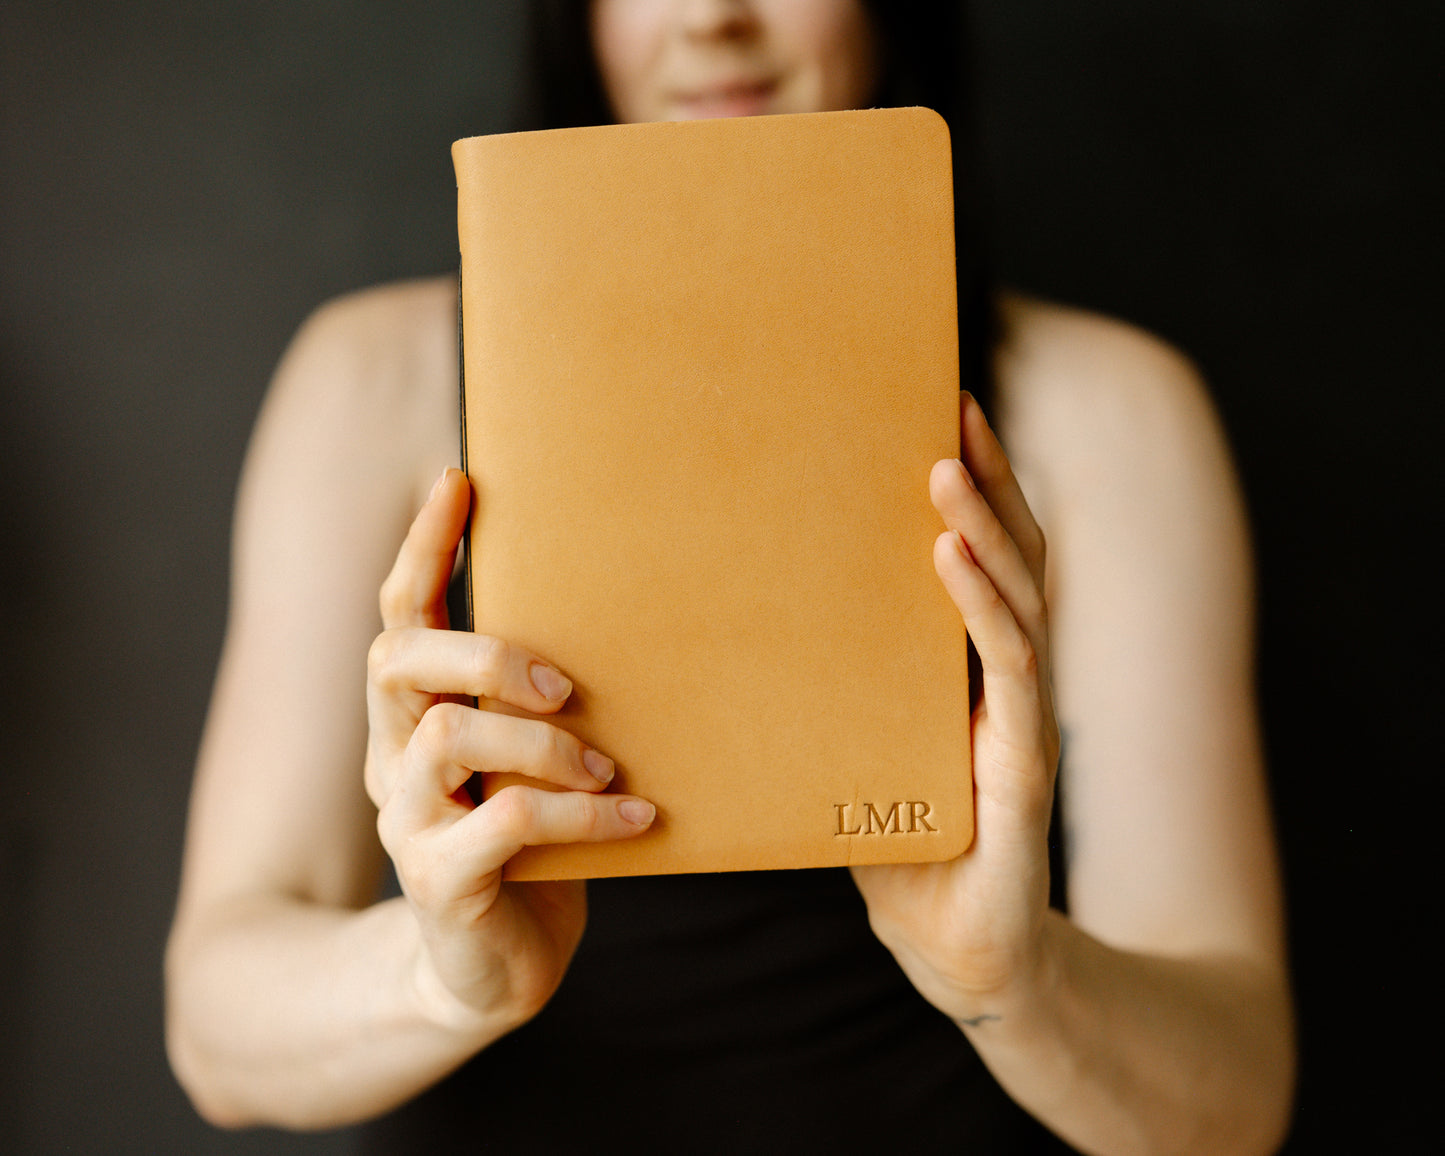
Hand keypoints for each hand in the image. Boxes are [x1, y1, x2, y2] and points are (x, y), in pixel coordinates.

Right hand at [364, 468, 654, 1035]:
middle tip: (565, 683)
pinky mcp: (439, 882)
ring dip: (542, 742)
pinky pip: (504, 824)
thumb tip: (630, 617)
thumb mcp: (532, 762)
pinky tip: (638, 821)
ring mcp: (406, 821)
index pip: (398, 614)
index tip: (458, 479)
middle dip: (484, 652)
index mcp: (414, 717)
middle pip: (396, 660)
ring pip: (447, 737)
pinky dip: (579, 817)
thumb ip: (542, 705)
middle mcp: (393, 758)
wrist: (496, 971)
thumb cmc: (531, 847)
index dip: (422, 547)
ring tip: (606, 768)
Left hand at [851, 393, 1059, 1023]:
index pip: (985, 560)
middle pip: (1013, 557)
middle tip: (953, 403)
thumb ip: (834, 694)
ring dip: (983, 526)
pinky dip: (982, 607)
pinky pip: (1007, 670)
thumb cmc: (902, 850)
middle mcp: (1007, 680)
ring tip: (943, 467)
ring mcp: (1021, 718)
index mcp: (971, 671)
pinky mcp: (1020, 767)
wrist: (959, 953)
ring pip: (1016, 599)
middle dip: (989, 478)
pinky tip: (951, 558)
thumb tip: (745, 627)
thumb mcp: (857, 755)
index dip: (974, 488)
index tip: (940, 413)